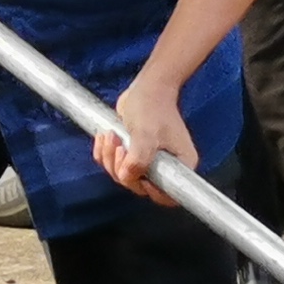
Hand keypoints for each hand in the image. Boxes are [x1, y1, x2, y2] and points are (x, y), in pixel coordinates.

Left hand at [97, 66, 197, 203]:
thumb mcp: (146, 134)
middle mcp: (166, 167)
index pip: (167, 195)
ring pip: (122, 175)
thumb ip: (138, 159)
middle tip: (119, 146)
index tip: (137, 174)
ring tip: (111, 136)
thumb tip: (128, 177)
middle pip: (138, 186)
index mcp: (180, 166)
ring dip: (110, 158)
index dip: (150, 191)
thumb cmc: (153, 107)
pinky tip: (104, 137)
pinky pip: (113, 164)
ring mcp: (148, 161)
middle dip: (122, 168)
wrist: (146, 88)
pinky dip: (104, 153)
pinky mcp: (132, 154)